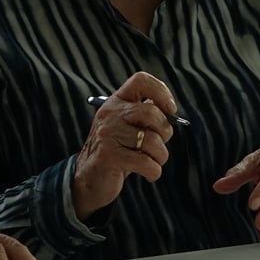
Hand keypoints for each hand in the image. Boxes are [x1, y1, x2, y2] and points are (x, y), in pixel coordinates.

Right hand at [72, 71, 181, 218]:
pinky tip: (148, 173)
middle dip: (165, 133)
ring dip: (160, 157)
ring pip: (152, 141)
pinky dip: (154, 171)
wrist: (89, 179)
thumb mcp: (127, 128)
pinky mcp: (109, 156)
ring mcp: (108, 134)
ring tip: (152, 162)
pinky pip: (146, 162)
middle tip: (158, 145)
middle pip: (151, 112)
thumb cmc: (116, 152)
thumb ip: (144, 116)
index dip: (160, 92)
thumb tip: (170, 112)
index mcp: (116, 102)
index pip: (140, 81)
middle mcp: (110, 114)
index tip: (170, 110)